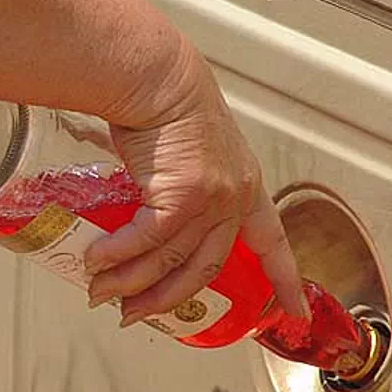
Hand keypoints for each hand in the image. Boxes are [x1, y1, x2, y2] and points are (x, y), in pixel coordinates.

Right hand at [81, 43, 307, 325]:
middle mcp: (234, 197)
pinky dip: (118, 254)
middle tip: (134, 314)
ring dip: (130, 282)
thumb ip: (174, 188)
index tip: (295, 313)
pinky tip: (96, 260)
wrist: (158, 77)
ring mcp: (211, 199)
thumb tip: (135, 220)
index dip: (283, 280)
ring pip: (170, 260)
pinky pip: (147, 240)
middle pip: (204, 269)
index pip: (271, 242)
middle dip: (165, 299)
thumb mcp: (188, 152)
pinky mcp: (182, 196)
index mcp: (245, 186)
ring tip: (102, 292)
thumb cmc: (165, 104)